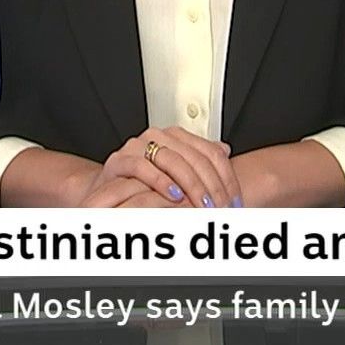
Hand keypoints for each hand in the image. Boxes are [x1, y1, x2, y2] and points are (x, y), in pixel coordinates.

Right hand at [84, 127, 241, 208]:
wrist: (110, 189)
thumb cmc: (145, 184)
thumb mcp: (178, 173)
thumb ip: (200, 159)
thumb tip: (225, 149)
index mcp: (177, 136)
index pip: (211, 153)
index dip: (227, 178)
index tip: (235, 201)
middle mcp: (159, 136)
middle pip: (195, 157)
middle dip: (212, 186)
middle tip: (221, 208)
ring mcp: (138, 146)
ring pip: (172, 160)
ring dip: (192, 186)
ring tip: (203, 206)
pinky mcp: (119, 160)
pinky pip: (142, 167)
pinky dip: (160, 182)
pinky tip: (174, 196)